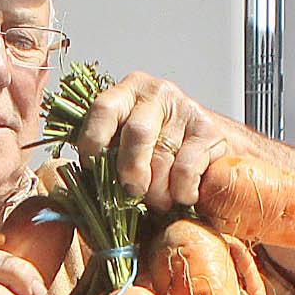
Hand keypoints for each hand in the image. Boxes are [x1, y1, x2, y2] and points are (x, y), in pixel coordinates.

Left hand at [68, 69, 243, 211]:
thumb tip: (84, 183)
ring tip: (160, 200)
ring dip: (157, 190)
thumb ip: (106, 156)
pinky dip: (180, 191)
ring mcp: (184, 108)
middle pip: (136, 134)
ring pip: (161, 158)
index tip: (92, 169)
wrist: (210, 153)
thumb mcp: (125, 148)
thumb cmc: (157, 155)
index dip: (94, 141)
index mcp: (126, 94)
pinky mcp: (208, 129)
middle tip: (133, 192)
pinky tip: (183, 195)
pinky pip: (185, 169)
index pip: (103, 109)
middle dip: (132, 171)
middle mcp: (155, 93)